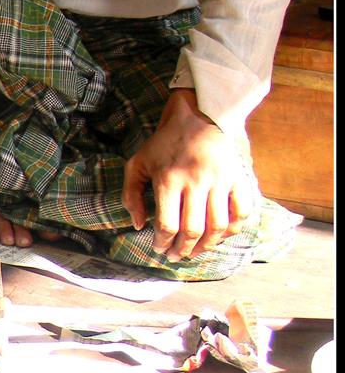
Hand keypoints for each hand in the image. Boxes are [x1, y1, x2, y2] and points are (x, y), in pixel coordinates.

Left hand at [122, 89, 253, 261]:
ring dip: (207, 246)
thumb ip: (132, 195)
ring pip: (218, 227)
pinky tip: (220, 235)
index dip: (162, 243)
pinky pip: (242, 212)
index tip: (159, 249)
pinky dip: (233, 229)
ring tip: (196, 252)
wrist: (198, 116)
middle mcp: (196, 183)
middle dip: (184, 250)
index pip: (167, 225)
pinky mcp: (238, 179)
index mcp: (169, 180)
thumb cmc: (163, 143)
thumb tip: (138, 225)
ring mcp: (220, 182)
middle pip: (193, 230)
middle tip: (177, 256)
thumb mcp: (138, 163)